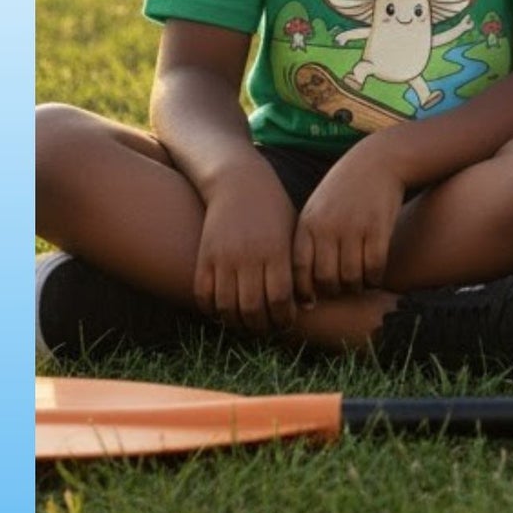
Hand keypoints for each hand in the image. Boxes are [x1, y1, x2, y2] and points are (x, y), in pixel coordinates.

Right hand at [196, 167, 298, 333]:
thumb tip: (308, 305)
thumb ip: (298, 267)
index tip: (288, 322)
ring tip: (247, 324)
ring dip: (237, 323)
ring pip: (226, 307)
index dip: (284, 317)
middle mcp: (249, 256)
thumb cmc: (274, 210)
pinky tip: (224, 312)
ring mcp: (224, 257)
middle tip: (268, 329)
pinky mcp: (204, 257)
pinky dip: (213, 310)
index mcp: (277, 250)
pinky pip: (204, 295)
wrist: (239, 183)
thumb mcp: (292, 233)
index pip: (280, 297)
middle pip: (252, 308)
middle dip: (262, 326)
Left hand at [292, 142, 406, 302]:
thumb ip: (308, 244)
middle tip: (341, 292)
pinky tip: (375, 277)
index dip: (305, 292)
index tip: (313, 300)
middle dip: (334, 292)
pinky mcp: (379, 226)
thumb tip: (304, 293)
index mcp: (308, 224)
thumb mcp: (317, 210)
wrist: (380, 161)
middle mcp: (328, 227)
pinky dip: (375, 278)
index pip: (299, 271)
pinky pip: (374, 266)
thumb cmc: (345, 191)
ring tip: (358, 285)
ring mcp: (354, 226)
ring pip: (351, 276)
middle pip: (325, 278)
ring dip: (356, 287)